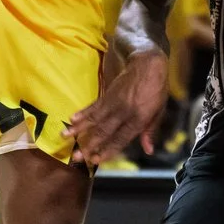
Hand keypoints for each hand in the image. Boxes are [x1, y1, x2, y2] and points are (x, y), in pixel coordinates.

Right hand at [67, 48, 167, 165]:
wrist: (148, 63)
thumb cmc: (156, 89)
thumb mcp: (159, 111)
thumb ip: (150, 132)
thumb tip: (148, 151)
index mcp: (138, 119)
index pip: (120, 139)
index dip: (107, 151)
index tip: (95, 160)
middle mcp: (124, 112)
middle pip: (103, 131)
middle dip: (89, 145)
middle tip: (77, 156)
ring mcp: (114, 102)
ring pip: (94, 119)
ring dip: (79, 129)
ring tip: (65, 136)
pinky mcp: (107, 94)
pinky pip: (93, 105)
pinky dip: (82, 113)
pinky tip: (72, 119)